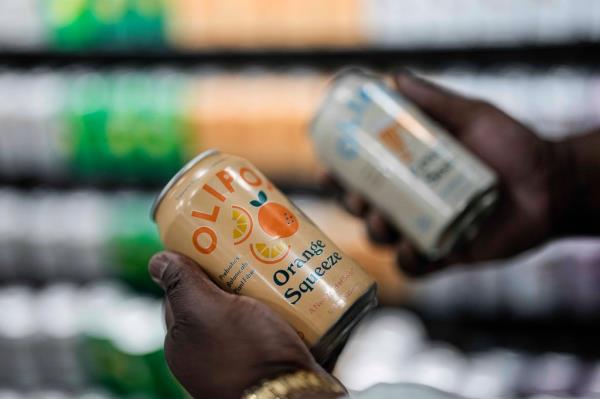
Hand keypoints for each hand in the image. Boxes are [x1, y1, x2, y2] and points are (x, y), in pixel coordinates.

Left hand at [148, 251, 335, 398]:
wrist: (293, 396)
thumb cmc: (247, 354)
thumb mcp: (207, 311)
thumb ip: (181, 285)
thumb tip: (155, 260)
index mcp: (184, 343)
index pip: (184, 292)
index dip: (198, 265)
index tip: (218, 243)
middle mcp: (208, 353)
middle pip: (218, 298)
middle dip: (233, 273)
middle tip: (252, 250)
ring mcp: (240, 357)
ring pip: (248, 310)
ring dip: (261, 290)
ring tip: (277, 268)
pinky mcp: (271, 358)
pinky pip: (272, 324)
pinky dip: (281, 309)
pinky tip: (294, 294)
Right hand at [326, 71, 569, 275]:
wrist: (553, 183)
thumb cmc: (512, 146)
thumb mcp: (472, 117)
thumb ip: (435, 101)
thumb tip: (395, 78)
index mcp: (410, 171)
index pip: (365, 175)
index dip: (341, 176)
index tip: (330, 169)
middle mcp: (412, 202)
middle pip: (366, 208)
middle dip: (353, 205)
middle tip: (359, 197)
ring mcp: (427, 230)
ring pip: (384, 239)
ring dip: (375, 232)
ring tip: (384, 220)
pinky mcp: (446, 256)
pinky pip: (415, 269)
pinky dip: (407, 262)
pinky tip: (410, 248)